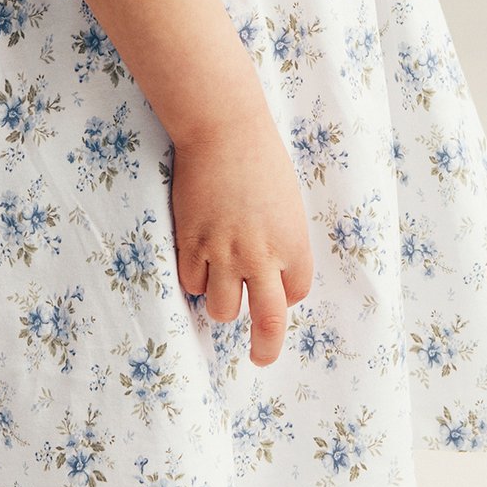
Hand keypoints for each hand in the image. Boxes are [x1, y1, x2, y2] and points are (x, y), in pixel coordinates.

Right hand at [170, 109, 314, 364]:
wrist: (224, 129)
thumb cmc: (261, 159)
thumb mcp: (287, 203)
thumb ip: (281, 241)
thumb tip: (270, 273)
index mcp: (294, 244)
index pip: (295, 296)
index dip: (284, 295)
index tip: (275, 287)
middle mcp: (262, 255)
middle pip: (269, 322)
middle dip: (265, 348)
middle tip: (259, 357)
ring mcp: (225, 252)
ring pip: (222, 310)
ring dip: (221, 304)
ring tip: (218, 286)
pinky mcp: (192, 243)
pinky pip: (191, 283)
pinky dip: (194, 278)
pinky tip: (196, 258)